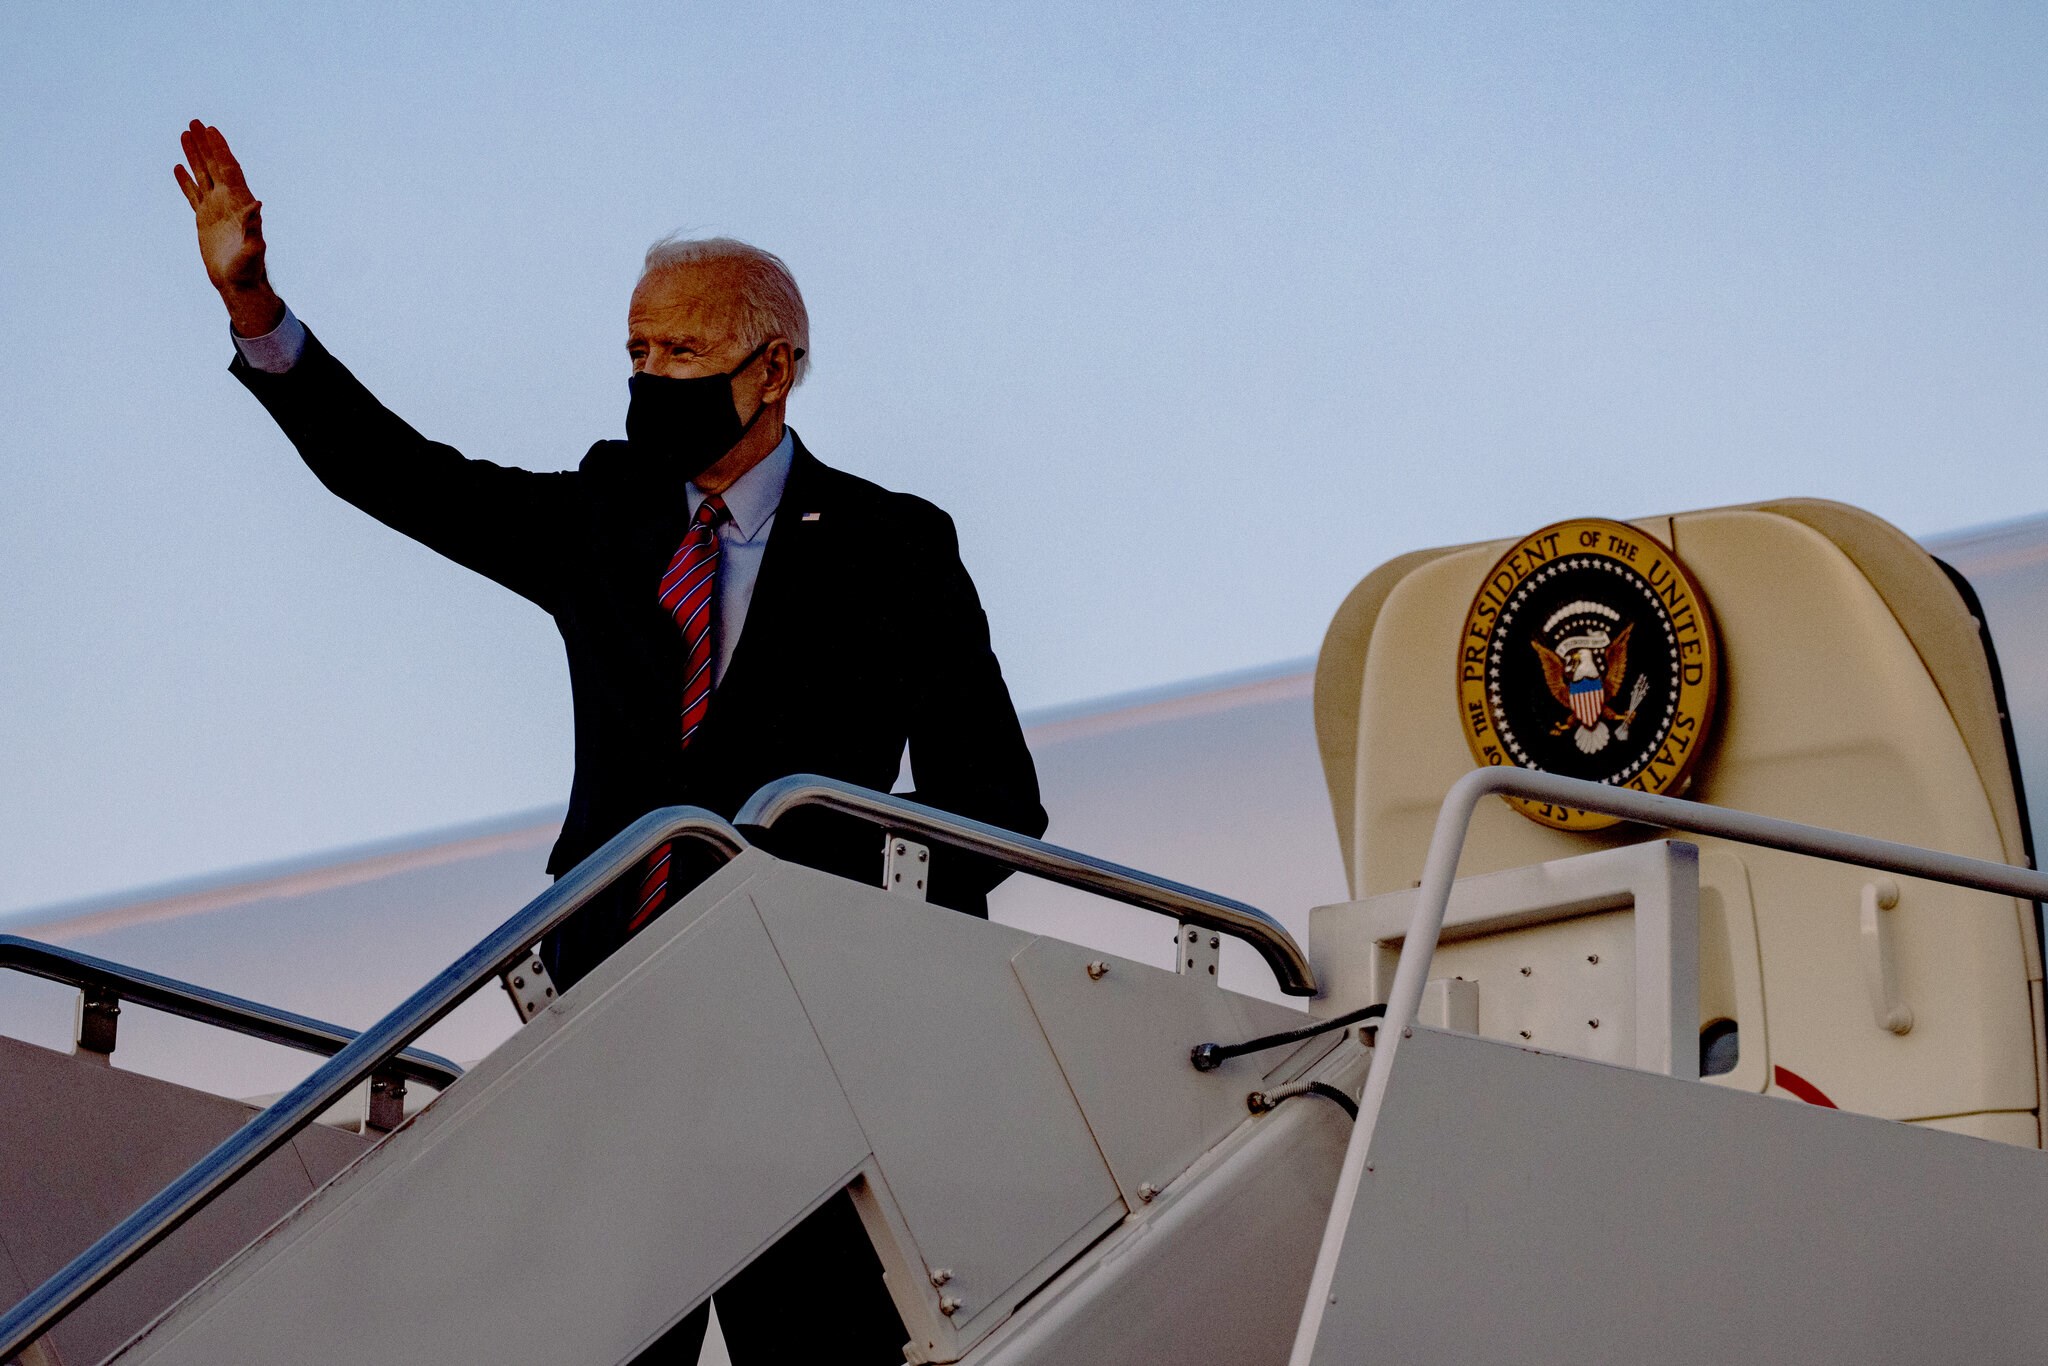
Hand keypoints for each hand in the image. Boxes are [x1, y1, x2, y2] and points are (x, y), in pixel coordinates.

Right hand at [174, 120, 284, 336]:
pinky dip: (186, 180)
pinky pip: (193, 194)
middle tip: (194, 122)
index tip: (211, 130)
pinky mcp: (204, 219)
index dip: (221, 150)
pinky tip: (178, 166)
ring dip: (194, 155)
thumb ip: (254, 227)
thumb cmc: (248, 269)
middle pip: (215, 166)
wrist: (238, 283)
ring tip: (184, 134)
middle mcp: (228, 202)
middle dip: (206, 144)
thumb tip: (257, 204)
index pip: (229, 169)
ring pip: (202, 175)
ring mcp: (215, 209)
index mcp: (240, 203)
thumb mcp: (252, 249)